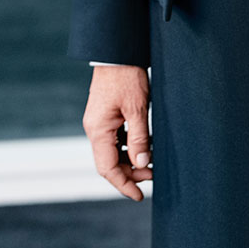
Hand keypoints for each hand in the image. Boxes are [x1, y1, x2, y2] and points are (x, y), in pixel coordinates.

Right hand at [83, 64, 152, 200]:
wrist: (117, 52)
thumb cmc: (127, 76)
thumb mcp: (137, 108)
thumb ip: (140, 139)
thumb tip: (143, 165)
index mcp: (98, 130)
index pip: (107, 168)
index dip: (124, 184)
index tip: (139, 196)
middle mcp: (94, 129)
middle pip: (109, 162)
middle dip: (130, 173)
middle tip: (154, 175)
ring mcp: (98, 123)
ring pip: (112, 152)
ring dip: (130, 161)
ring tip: (152, 163)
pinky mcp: (104, 116)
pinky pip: (115, 140)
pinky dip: (128, 147)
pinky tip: (144, 146)